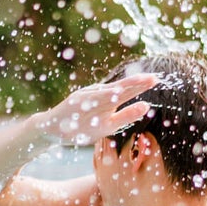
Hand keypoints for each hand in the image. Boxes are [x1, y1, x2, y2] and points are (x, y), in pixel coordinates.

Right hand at [36, 72, 157, 143]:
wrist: (52, 128)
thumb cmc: (82, 125)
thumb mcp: (106, 123)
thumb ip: (123, 116)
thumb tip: (144, 108)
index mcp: (106, 100)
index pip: (126, 90)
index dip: (139, 84)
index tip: (154, 78)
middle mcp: (98, 97)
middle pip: (120, 89)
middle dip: (136, 84)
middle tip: (153, 78)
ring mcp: (87, 100)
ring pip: (108, 93)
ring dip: (123, 88)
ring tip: (138, 82)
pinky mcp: (77, 104)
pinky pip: (92, 101)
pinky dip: (104, 97)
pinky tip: (115, 94)